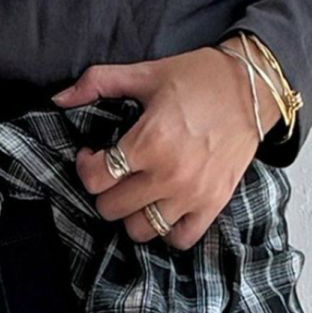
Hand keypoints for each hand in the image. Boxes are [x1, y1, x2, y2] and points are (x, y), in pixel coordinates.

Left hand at [51, 45, 282, 248]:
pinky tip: (163, 206)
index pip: (95, 179)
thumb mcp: (144, 73)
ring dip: (132, 212)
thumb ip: (97, 83)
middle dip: (105, 190)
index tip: (93, 154)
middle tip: (115, 171)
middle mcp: (170, 174)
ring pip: (140, 230)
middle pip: (111, 209)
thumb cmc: (199, 78)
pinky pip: (179, 238)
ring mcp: (193, 194)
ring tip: (137, 190)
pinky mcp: (214, 204)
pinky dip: (167, 229)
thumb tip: (58, 99)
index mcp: (150, 141)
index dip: (86, 166)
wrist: (253, 87)